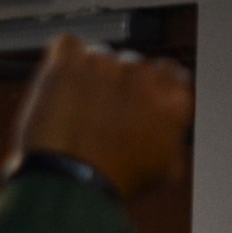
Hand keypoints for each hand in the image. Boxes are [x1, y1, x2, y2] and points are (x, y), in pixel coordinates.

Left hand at [12, 34, 193, 201]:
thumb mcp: (161, 170)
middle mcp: (142, 75)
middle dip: (117, 86)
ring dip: (89, 77)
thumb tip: (169, 133)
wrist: (66, 186)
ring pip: (99, 58)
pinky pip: (67, 46)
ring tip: (75, 112)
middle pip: (131, 65)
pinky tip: (60, 87)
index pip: (168, 76)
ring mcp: (105, 65)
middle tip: (99, 116)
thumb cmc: (110, 183)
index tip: (133, 103)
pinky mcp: (69, 62)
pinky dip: (63, 61)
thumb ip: (171, 140)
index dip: (147, 91)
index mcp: (171, 99)